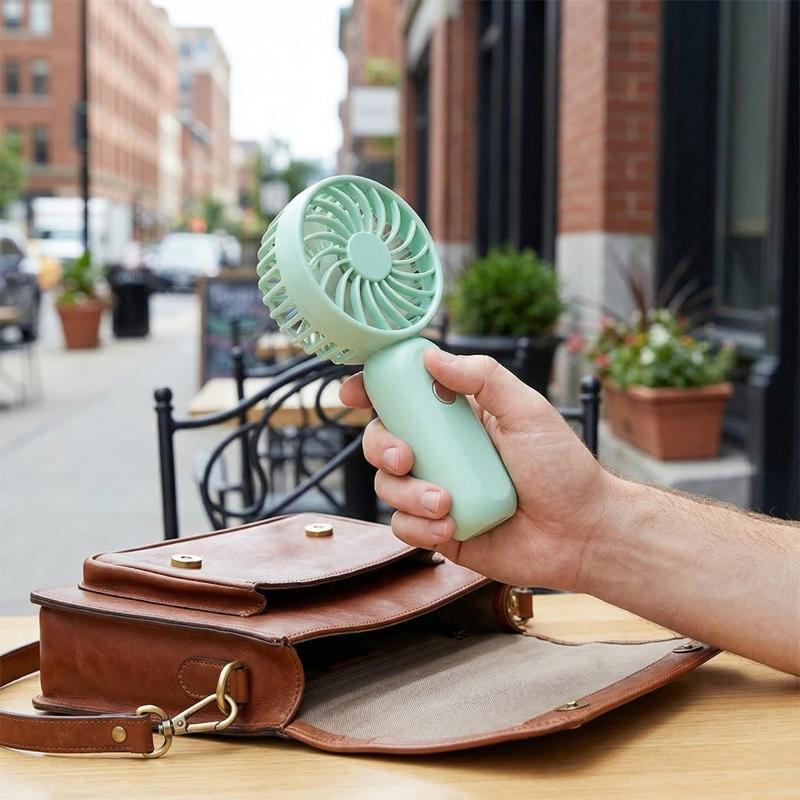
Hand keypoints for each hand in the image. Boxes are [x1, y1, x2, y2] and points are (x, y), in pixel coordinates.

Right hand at [340, 349, 614, 589]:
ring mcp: (437, 490)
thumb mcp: (527, 410)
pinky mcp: (439, 529)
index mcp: (459, 417)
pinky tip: (449, 527)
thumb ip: (483, 378)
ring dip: (408, 494)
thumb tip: (432, 355)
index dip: (373, 390)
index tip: (353, 391)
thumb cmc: (562, 468)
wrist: (582, 532)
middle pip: (381, 439)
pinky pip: (403, 526)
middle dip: (381, 446)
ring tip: (447, 503)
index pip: (405, 397)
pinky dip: (418, 527)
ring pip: (387, 485)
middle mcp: (442, 451)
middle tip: (406, 458)